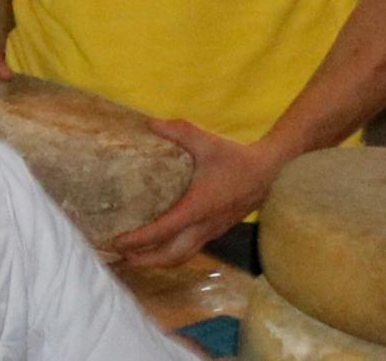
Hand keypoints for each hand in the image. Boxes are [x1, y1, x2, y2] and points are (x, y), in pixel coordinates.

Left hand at [107, 119, 280, 269]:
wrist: (268, 173)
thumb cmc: (234, 157)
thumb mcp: (205, 140)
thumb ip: (178, 131)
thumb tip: (150, 123)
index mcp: (198, 207)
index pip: (164, 230)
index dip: (139, 239)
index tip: (117, 241)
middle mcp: (204, 225)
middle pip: (172, 255)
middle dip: (145, 260)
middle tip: (119, 255)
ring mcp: (212, 231)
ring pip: (183, 256)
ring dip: (158, 261)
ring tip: (135, 257)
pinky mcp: (216, 230)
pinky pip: (191, 249)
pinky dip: (172, 253)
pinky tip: (160, 245)